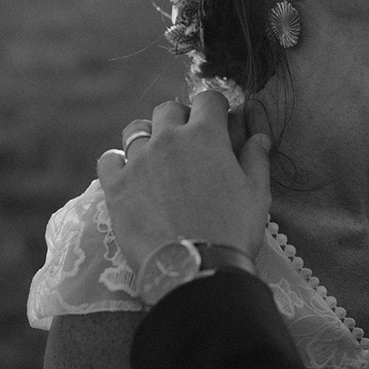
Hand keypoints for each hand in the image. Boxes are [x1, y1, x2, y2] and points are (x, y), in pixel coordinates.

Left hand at [97, 90, 270, 268]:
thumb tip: (259, 137)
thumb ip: (256, 159)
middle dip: (181, 118)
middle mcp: (168, 139)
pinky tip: (130, 174)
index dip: (215, 107)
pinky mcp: (116, 187)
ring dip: (148, 135)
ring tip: (157, 155)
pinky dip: (118, 161)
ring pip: (136, 129)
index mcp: (206, 136)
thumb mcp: (257, 194)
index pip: (208, 99)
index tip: (218, 121)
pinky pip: (109, 159)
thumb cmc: (232, 230)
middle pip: (169, 109)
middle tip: (189, 141)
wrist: (194, 269)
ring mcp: (138, 161)